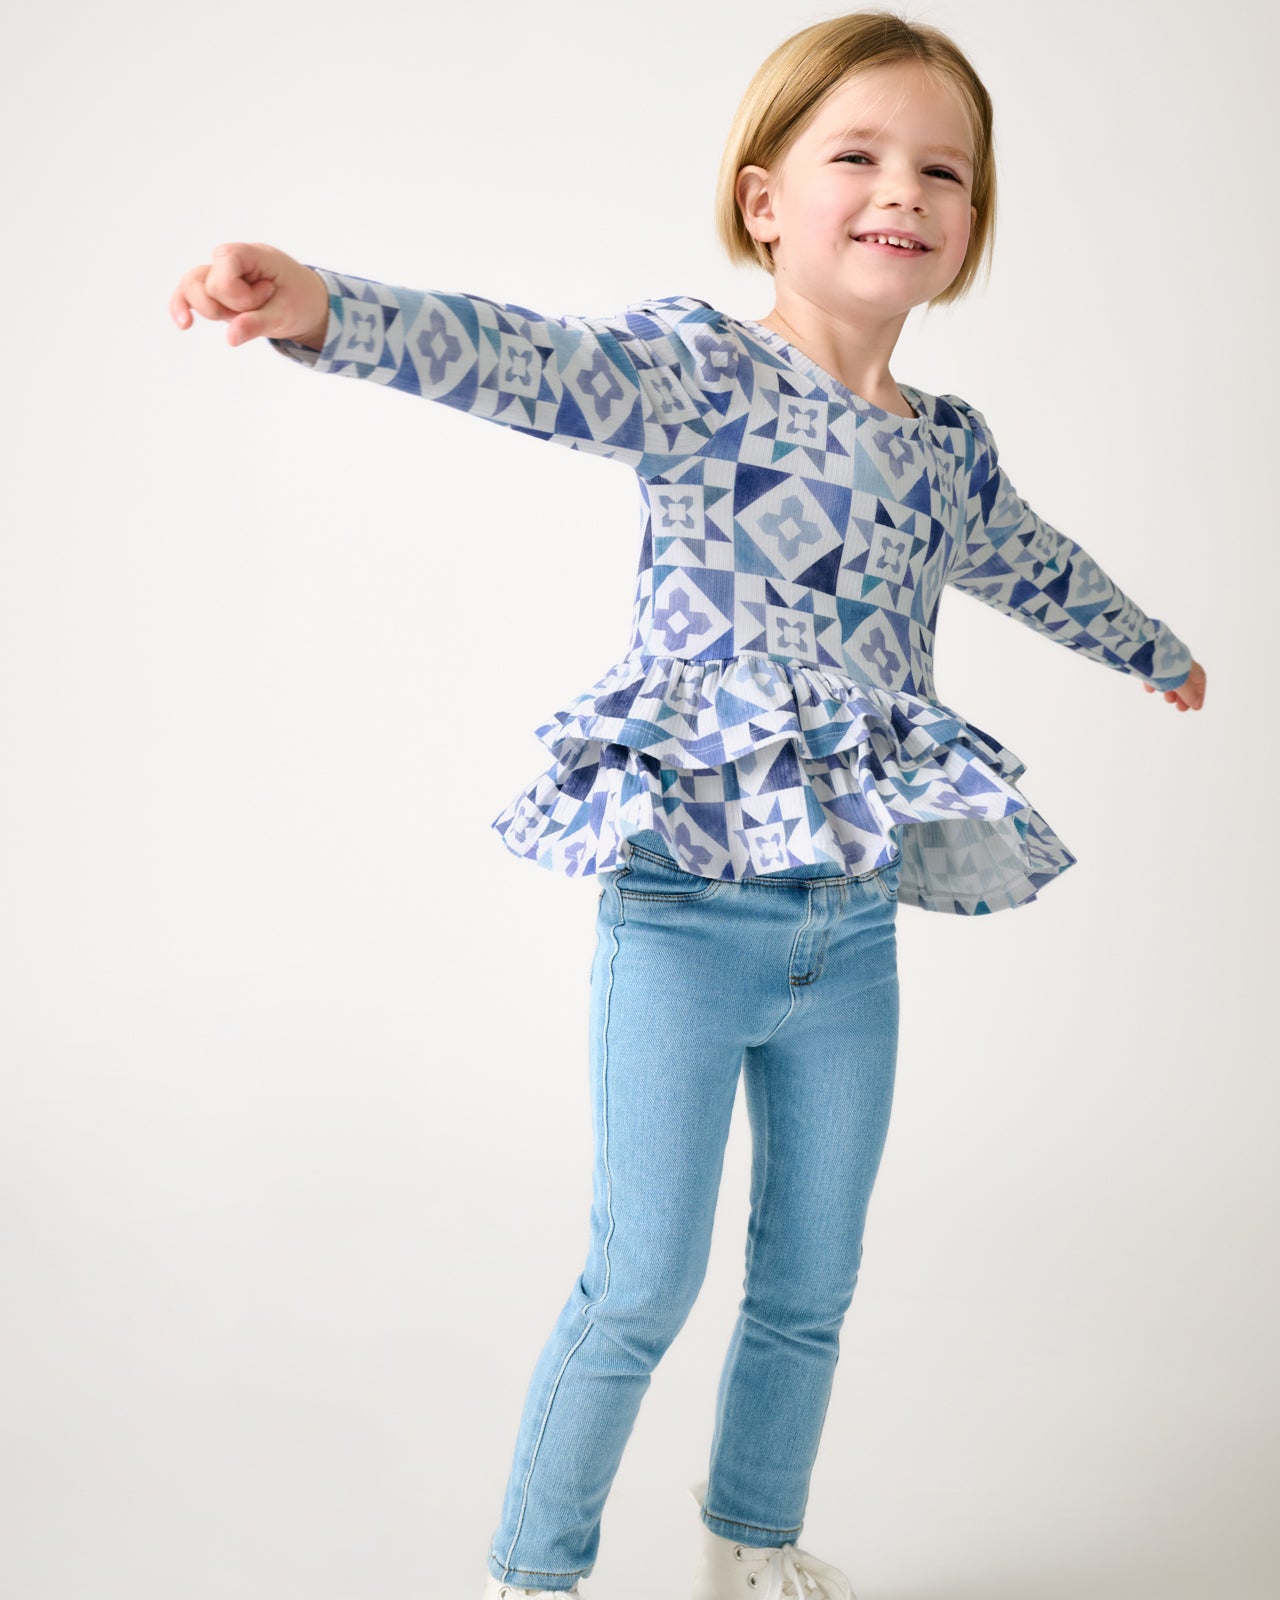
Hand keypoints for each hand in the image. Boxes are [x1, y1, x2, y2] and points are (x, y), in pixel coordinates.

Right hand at [168, 242, 329, 347]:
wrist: (308, 303)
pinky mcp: (213, 289)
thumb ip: (257, 323)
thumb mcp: (286, 314)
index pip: (224, 263)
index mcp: (252, 253)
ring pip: (190, 287)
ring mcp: (218, 273)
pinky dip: (182, 307)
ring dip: (212, 311)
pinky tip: (184, 324)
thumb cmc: (300, 300)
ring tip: (238, 316)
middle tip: (256, 307)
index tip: (266, 296)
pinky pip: (187, 294)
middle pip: (202, 280)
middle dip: (225, 305)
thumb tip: (230, 338)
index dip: (237, 291)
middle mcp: (230, 259)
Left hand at [1143, 657, 1204, 710]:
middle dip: (1184, 695)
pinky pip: (1153, 673)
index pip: (1199, 679)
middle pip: (1185, 679)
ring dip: (1171, 690)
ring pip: (1169, 676)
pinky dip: (1154, 683)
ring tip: (1168, 700)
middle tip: (1181, 708)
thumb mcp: (1179, 682)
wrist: (1139, 646)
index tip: (1195, 707)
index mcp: (1188, 664)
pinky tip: (1150, 690)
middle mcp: (1176, 660)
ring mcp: (1161, 659)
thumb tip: (1194, 703)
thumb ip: (1188, 693)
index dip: (1199, 694)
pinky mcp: (1146, 661)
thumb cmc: (1162, 663)